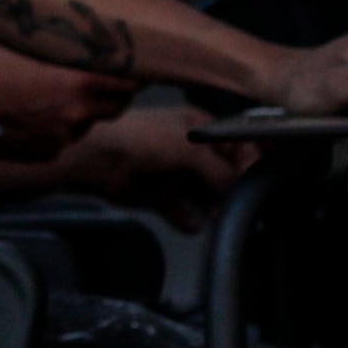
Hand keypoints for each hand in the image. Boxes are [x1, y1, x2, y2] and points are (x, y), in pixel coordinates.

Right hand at [0, 44, 131, 159]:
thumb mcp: (33, 42)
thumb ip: (67, 43)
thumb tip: (85, 26)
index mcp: (85, 80)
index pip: (134, 82)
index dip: (134, 75)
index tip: (132, 68)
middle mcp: (82, 111)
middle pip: (117, 105)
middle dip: (112, 94)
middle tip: (97, 81)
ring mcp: (66, 135)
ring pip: (89, 122)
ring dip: (82, 112)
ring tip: (54, 97)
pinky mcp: (50, 152)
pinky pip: (65, 138)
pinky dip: (57, 129)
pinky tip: (34, 116)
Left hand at [33, 106, 257, 228]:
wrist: (94, 159)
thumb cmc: (138, 139)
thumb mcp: (189, 150)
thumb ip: (220, 171)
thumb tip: (237, 192)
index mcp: (202, 128)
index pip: (239, 147)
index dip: (248, 166)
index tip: (253, 184)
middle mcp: (192, 151)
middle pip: (225, 176)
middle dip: (229, 191)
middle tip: (230, 202)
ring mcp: (178, 175)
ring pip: (207, 199)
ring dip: (210, 208)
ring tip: (209, 210)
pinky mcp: (164, 198)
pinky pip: (187, 214)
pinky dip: (188, 219)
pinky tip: (189, 219)